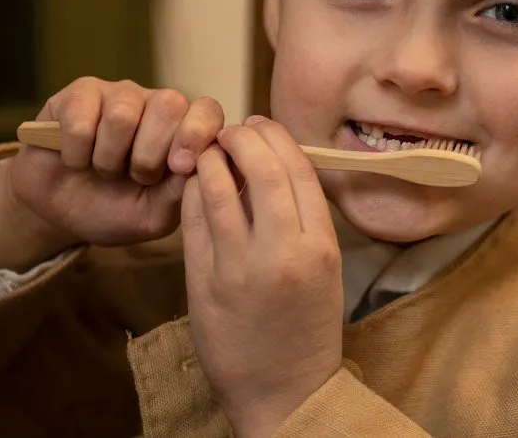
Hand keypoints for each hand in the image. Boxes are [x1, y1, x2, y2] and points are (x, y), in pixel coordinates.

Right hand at [0, 77, 224, 270]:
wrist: (60, 214)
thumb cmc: (115, 210)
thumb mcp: (154, 215)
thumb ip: (180, 192)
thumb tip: (198, 165)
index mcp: (184, 130)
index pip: (208, 110)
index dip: (198, 133)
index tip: (180, 166)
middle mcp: (155, 105)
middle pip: (169, 104)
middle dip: (149, 154)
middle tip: (135, 176)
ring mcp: (118, 95)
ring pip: (123, 113)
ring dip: (110, 157)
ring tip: (104, 171)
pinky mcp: (78, 95)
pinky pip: (80, 118)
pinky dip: (77, 153)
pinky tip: (76, 160)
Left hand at [181, 116, 343, 436]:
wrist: (284, 391)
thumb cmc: (306, 326)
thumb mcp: (323, 268)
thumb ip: (301, 218)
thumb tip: (270, 164)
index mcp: (320, 246)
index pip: (298, 169)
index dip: (276, 137)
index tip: (261, 125)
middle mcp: (283, 252)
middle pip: (261, 169)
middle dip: (243, 138)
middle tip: (231, 131)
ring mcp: (239, 268)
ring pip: (219, 189)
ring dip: (211, 159)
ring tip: (208, 151)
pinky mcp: (204, 283)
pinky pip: (194, 221)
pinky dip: (193, 192)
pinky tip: (195, 183)